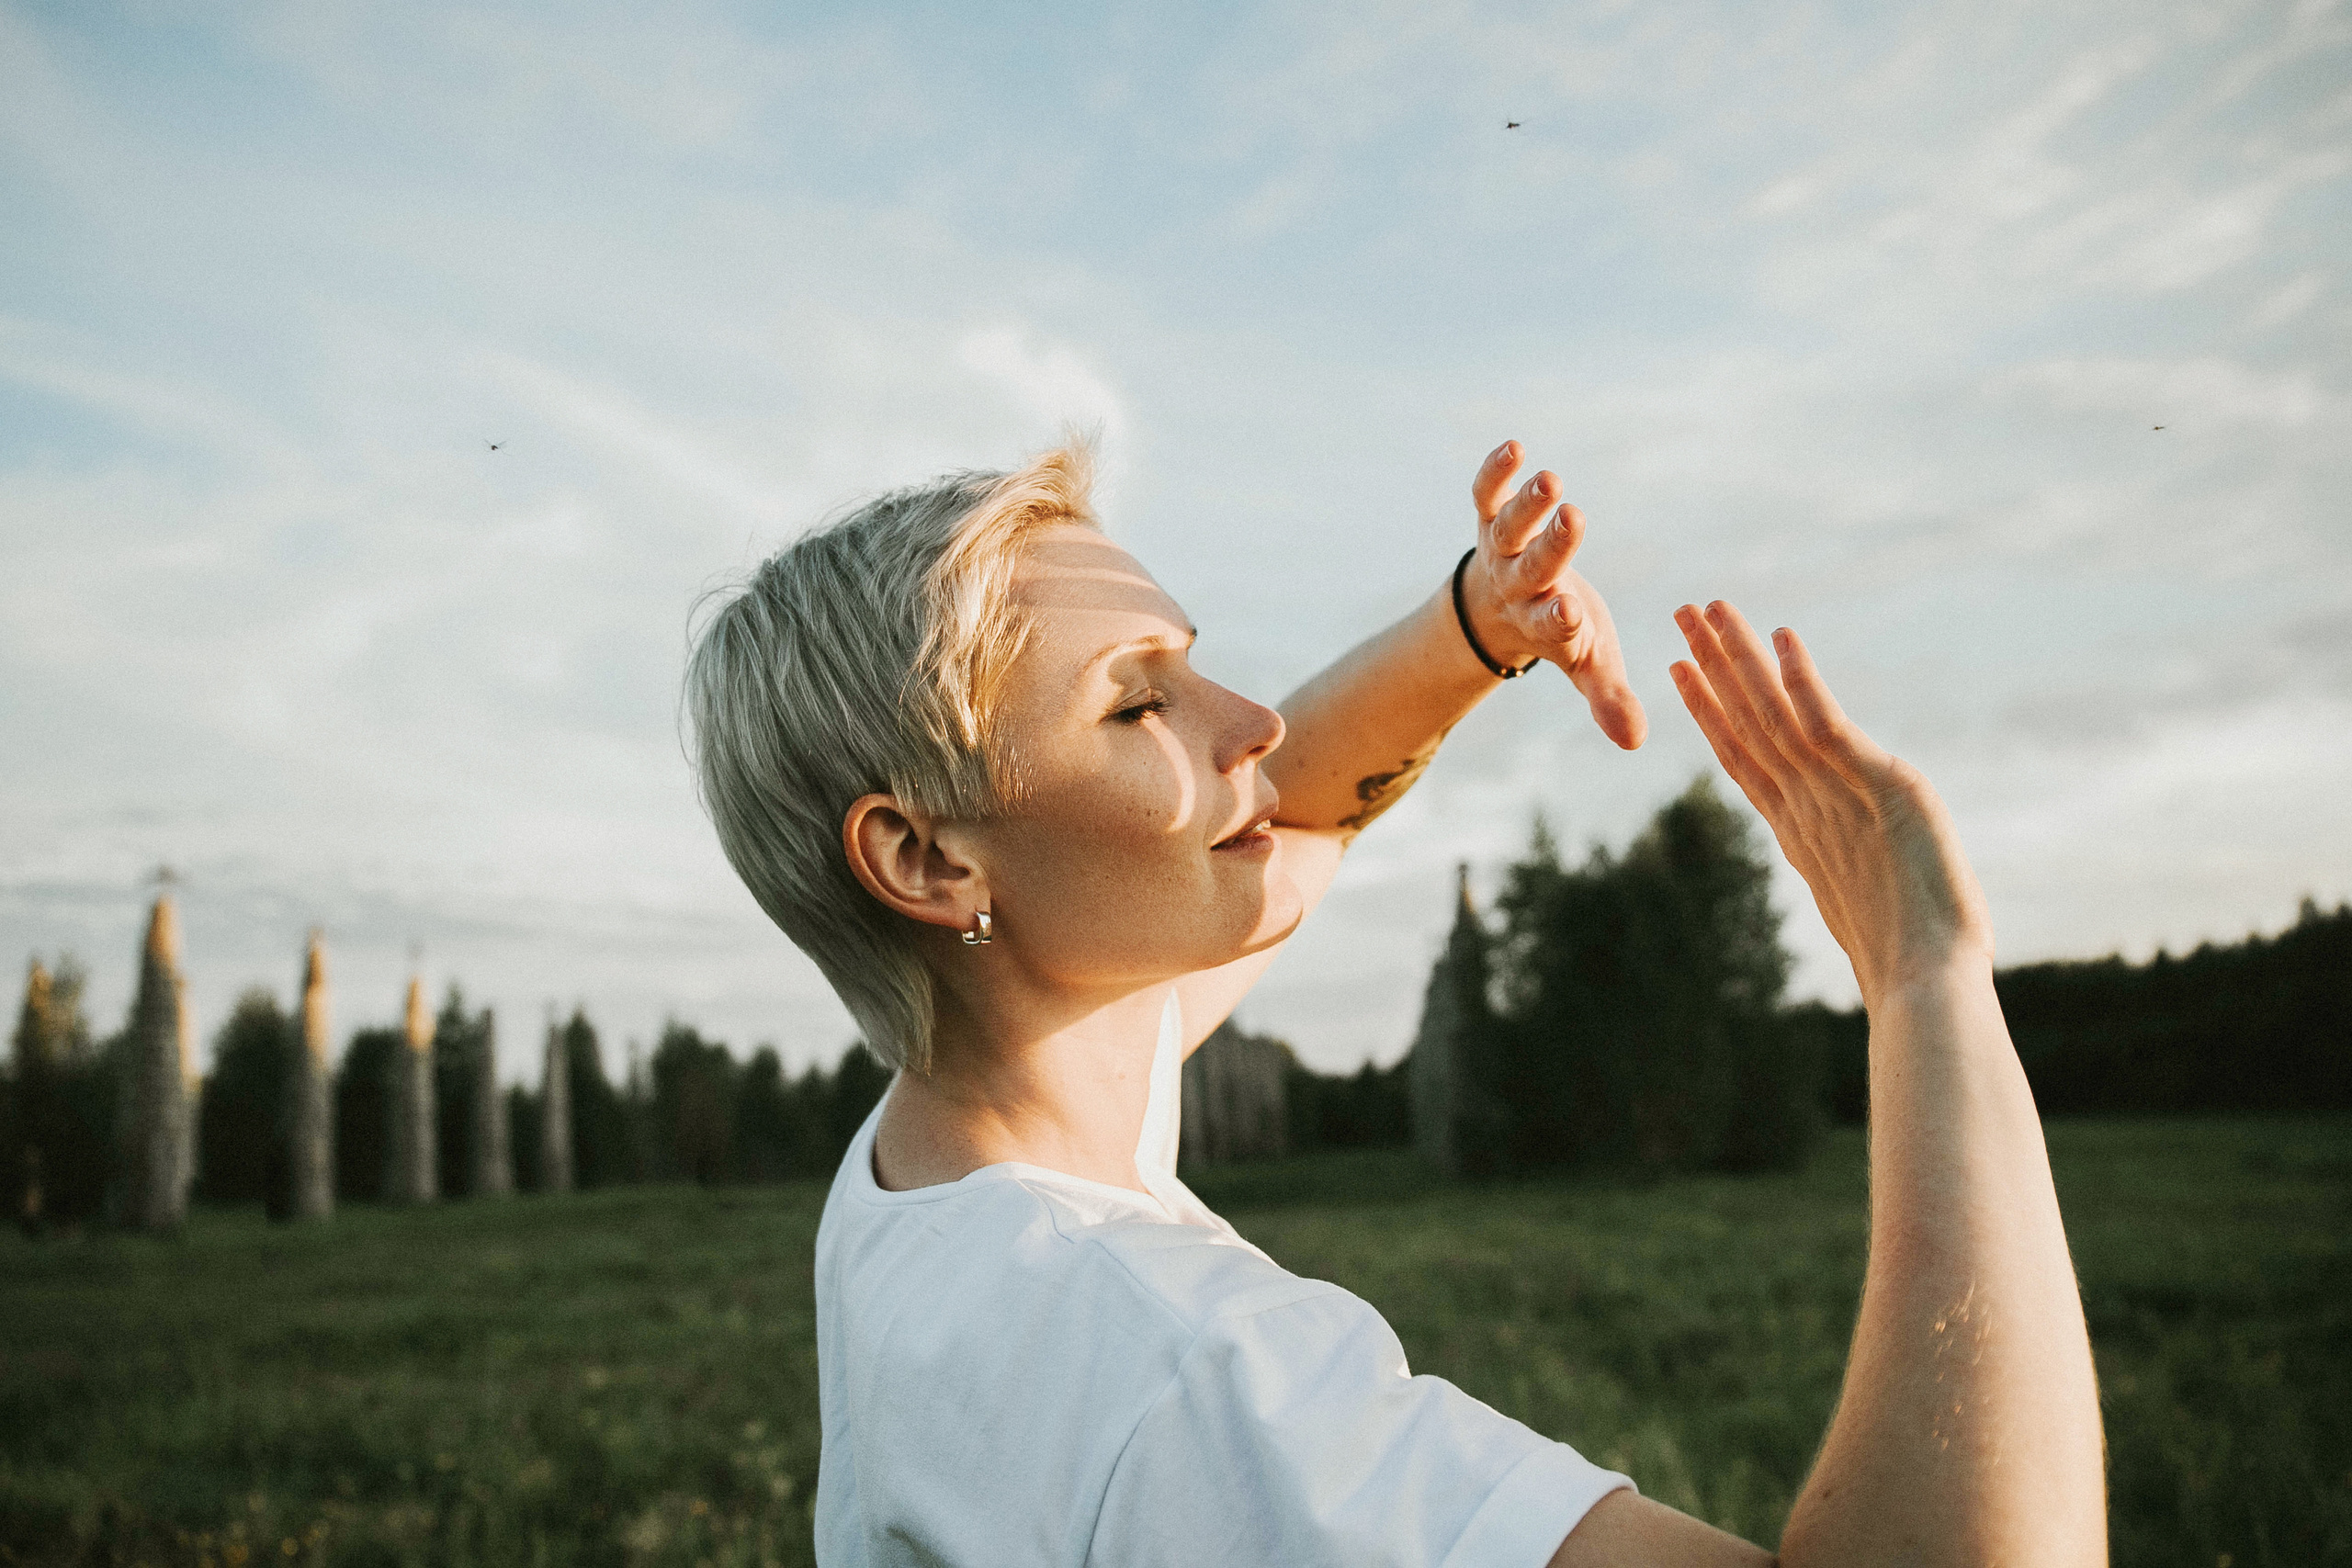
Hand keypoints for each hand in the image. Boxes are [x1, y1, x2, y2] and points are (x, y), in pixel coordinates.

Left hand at [1466, 441, 1645, 749]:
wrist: (1499, 611)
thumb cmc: (1562, 632)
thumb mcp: (1589, 664)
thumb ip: (1608, 698)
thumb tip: (1634, 743)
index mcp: (1546, 626)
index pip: (1553, 626)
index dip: (1560, 619)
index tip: (1571, 610)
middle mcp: (1519, 586)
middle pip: (1534, 567)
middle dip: (1552, 545)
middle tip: (1573, 517)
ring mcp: (1502, 549)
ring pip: (1509, 527)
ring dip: (1528, 504)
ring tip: (1550, 479)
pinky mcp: (1491, 517)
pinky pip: (1487, 494)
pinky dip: (1496, 472)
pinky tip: (1512, 447)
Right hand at [1669, 601, 1993, 1004]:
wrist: (1924, 985)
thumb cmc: (1913, 966)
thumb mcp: (1872, 906)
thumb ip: (1854, 875)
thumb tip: (1857, 884)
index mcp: (1799, 830)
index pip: (1742, 756)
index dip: (1709, 710)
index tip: (1679, 670)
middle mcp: (1804, 805)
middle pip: (1745, 721)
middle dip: (1710, 665)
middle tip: (1678, 614)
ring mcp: (1834, 795)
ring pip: (1772, 712)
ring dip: (1737, 656)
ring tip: (1707, 609)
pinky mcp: (1878, 784)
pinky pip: (1827, 722)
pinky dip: (1801, 679)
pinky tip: (1783, 637)